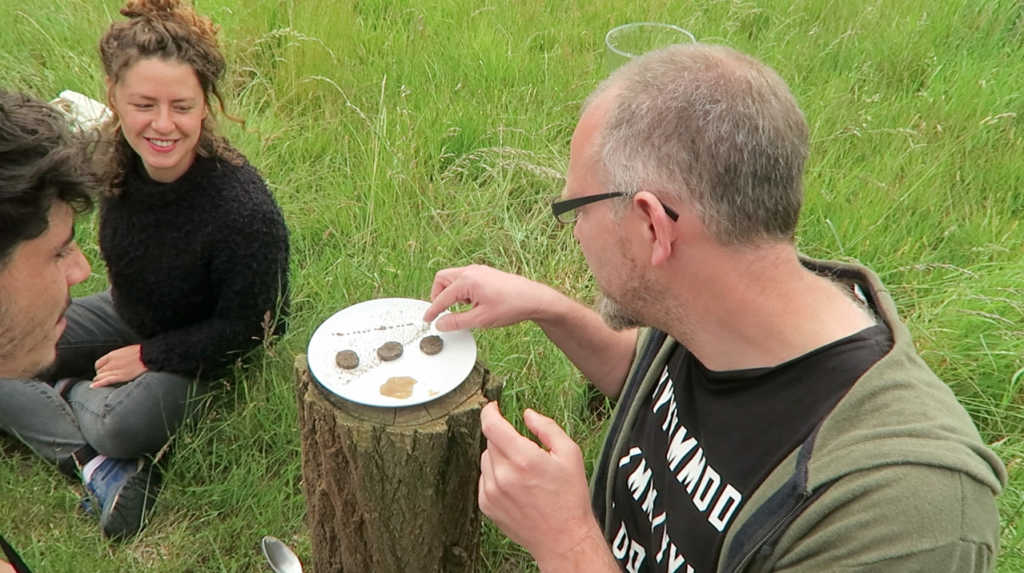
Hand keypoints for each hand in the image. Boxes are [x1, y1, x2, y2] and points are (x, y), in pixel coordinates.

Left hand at [92, 344, 146, 387]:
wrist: (149, 355)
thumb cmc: (140, 353)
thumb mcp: (125, 351)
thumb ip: (118, 357)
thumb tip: (115, 362)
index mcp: (112, 355)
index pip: (98, 363)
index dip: (99, 369)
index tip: (102, 371)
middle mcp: (112, 362)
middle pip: (99, 371)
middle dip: (100, 375)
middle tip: (103, 379)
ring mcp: (116, 370)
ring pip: (101, 377)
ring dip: (99, 380)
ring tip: (99, 384)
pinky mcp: (122, 376)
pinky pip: (107, 381)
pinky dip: (99, 384)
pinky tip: (93, 386)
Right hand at [423, 265, 554, 330]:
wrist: (533, 299)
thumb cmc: (511, 306)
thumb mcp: (481, 319)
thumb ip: (457, 322)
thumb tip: (440, 324)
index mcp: (467, 281)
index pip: (442, 297)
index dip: (433, 310)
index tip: (427, 320)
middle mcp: (471, 271)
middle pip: (442, 279)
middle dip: (438, 295)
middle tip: (442, 311)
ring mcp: (479, 270)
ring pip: (453, 278)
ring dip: (450, 292)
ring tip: (462, 309)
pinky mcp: (485, 273)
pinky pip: (464, 278)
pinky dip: (461, 290)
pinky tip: (472, 303)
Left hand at [478, 402, 606, 568]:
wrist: (563, 537)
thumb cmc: (569, 497)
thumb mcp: (569, 454)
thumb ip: (547, 428)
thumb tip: (527, 414)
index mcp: (523, 459)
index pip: (492, 425)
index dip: (490, 411)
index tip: (494, 407)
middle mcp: (503, 475)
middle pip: (491, 441)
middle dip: (505, 438)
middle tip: (525, 450)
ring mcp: (491, 492)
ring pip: (486, 459)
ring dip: (500, 457)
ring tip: (523, 472)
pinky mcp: (487, 505)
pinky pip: (484, 478)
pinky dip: (496, 475)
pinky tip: (516, 486)